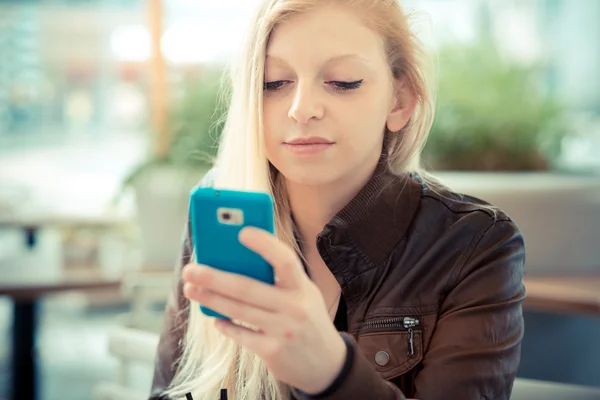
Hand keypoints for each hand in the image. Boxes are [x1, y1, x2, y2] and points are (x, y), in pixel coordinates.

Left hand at [182, 226, 346, 394]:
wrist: (327, 363)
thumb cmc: (307, 319)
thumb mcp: (303, 294)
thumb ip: (279, 280)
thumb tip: (237, 261)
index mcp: (302, 286)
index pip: (284, 260)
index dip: (264, 244)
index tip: (241, 232)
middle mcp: (295, 307)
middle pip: (248, 288)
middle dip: (215, 278)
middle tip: (190, 269)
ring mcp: (284, 330)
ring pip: (239, 311)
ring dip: (211, 299)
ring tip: (191, 289)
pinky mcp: (274, 351)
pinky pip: (242, 335)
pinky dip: (226, 325)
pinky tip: (214, 319)